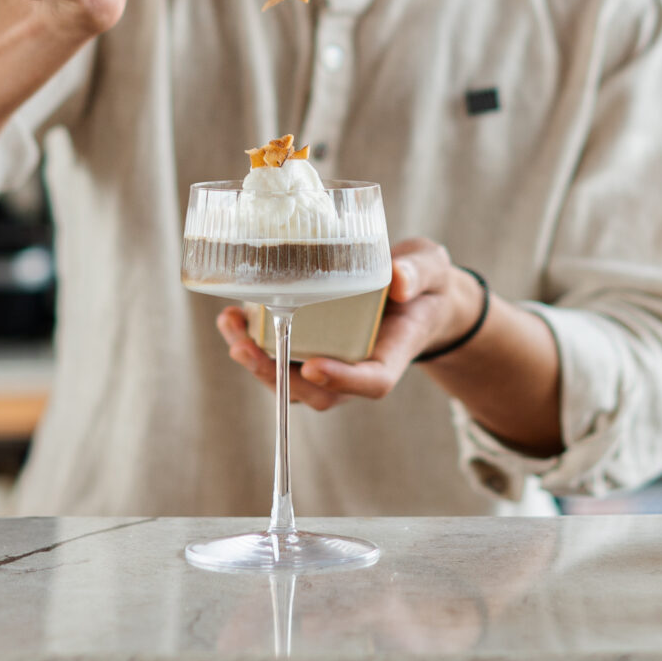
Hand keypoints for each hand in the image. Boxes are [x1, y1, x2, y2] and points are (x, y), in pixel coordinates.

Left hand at [216, 237, 480, 410]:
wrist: (415, 293)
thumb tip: (398, 279)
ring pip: (291, 381)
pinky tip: (233, 317)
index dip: (343, 380)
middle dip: (278, 376)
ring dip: (255, 361)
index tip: (315, 366)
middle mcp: (356, 368)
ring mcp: (332, 362)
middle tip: (245, 348)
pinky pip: (280, 357)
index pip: (371, 382)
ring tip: (230, 326)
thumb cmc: (423, 284)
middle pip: (317, 391)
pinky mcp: (311, 348)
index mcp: (391, 355)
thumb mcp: (431, 269)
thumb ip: (418, 272)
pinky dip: (253, 342)